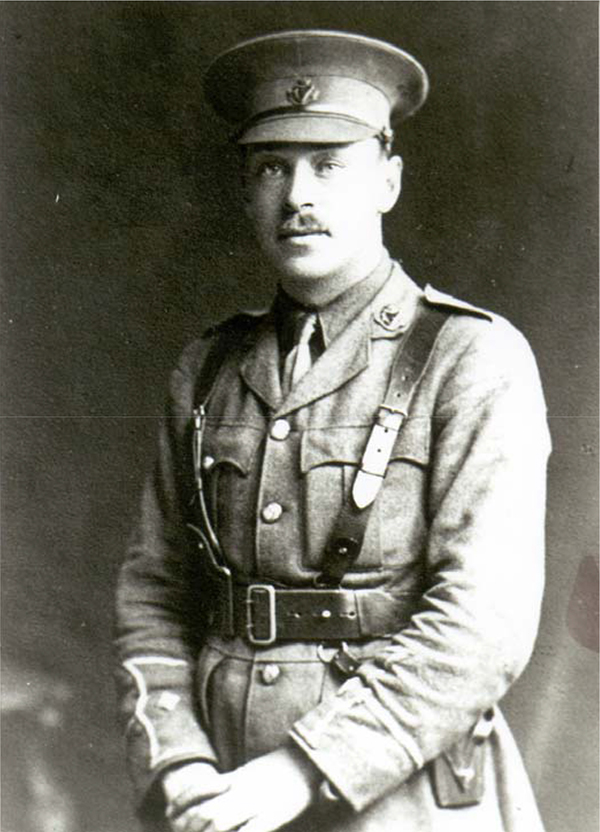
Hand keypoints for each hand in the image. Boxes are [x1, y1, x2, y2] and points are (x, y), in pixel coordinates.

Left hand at [170, 745, 320, 831]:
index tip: (170, 812)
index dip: (181, 802)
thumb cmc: (280, 769)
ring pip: (220, 822)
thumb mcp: (250, 771)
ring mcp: (256, 803)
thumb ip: (231, 783)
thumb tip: (212, 793)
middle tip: (181, 830)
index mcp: (235, 778)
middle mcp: (241, 790)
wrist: (307, 761)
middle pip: (205, 811)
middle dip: (190, 826)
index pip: (199, 789)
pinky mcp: (272, 816)